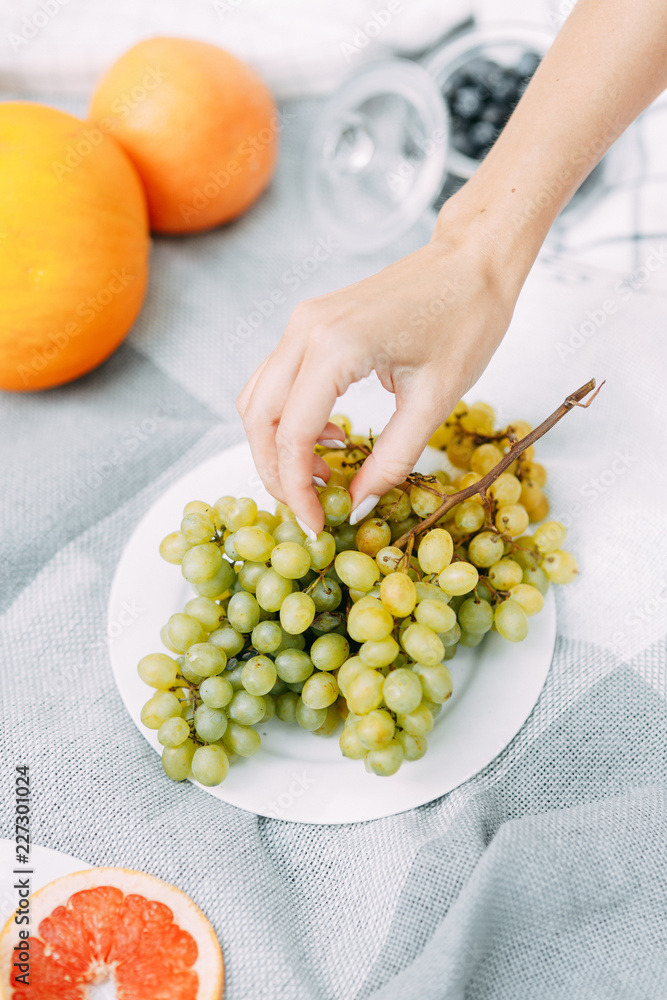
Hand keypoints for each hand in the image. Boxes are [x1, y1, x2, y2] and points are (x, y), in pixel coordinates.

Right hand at [236, 207, 525, 537]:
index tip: (316, 524)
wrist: (472, 260)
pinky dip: (288, 418)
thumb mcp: (435, 399)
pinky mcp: (311, 323)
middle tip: (311, 508)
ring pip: (259, 399)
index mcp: (336, 346)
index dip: (297, 488)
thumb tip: (359, 503)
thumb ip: (393, 458)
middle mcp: (305, 330)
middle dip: (277, 473)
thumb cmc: (465, 319)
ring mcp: (302, 322)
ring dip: (278, 447)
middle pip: (260, 419)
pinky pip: (277, 380)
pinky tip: (329, 438)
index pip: (293, 434)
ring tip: (323, 477)